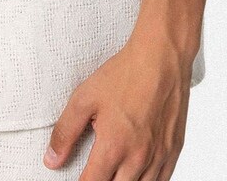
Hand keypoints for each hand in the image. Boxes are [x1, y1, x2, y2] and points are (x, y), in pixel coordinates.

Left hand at [42, 25, 191, 179]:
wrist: (162, 57)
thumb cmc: (125, 74)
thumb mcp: (84, 98)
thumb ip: (65, 132)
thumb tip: (52, 159)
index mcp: (114, 146)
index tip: (78, 179)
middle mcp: (138, 157)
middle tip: (96, 171)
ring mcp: (159, 155)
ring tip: (114, 172)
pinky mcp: (174, 149)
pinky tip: (137, 175)